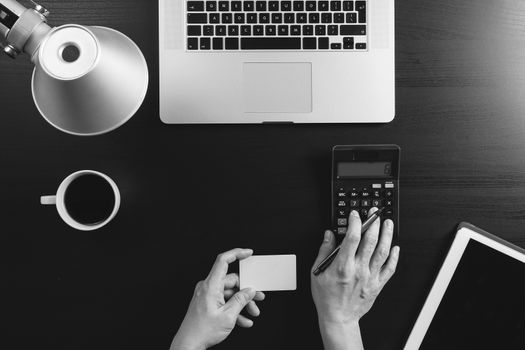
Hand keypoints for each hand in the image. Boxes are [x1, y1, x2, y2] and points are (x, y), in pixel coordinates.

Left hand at [171, 248, 264, 349]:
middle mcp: (207, 287)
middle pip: (231, 281)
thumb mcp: (228, 316)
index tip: (248, 253)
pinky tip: (243, 321)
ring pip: (229, 293)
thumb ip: (241, 300)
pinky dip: (234, 309)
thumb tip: (250, 290)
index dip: (237, 253)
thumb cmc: (202, 331)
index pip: (223, 261)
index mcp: (210, 286)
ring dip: (242, 303)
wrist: (189, 344)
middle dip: (246, 292)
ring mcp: (206, 295)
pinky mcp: (207, 303)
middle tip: (257, 300)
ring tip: (252, 313)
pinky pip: (224, 301)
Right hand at [311, 208, 399, 349]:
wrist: (338, 318)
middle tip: (375, 213)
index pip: (352, 238)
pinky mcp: (378, 285)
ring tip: (388, 223)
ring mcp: (370, 277)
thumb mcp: (317, 273)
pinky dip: (394, 256)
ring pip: (383, 252)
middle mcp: (359, 270)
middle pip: (370, 241)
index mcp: (343, 266)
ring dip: (387, 235)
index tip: (355, 214)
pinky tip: (395, 247)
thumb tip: (329, 235)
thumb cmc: (327, 298)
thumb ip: (324, 251)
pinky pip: (390, 268)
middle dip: (374, 223)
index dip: (355, 222)